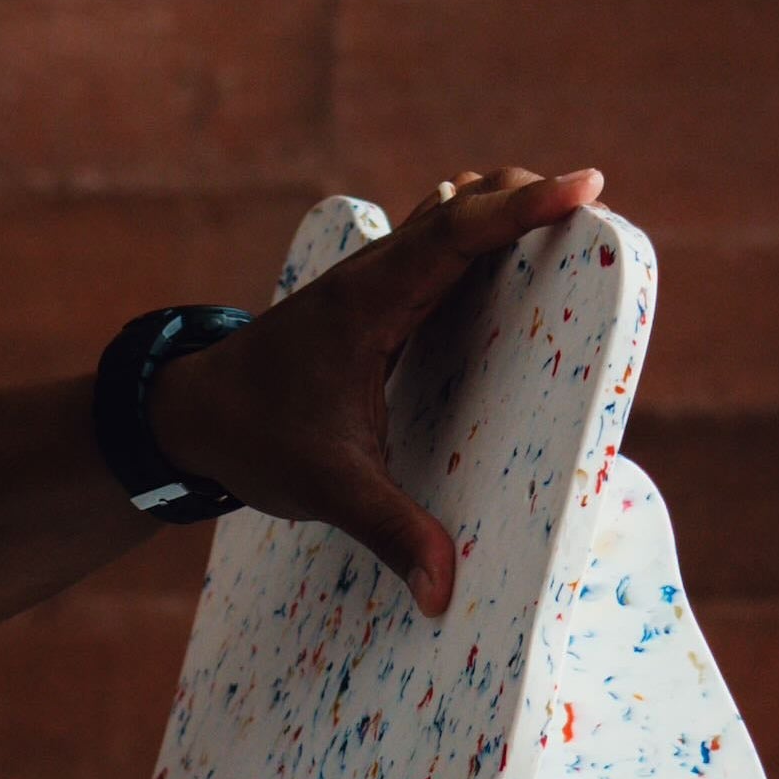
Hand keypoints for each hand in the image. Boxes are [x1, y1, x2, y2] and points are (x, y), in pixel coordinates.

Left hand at [143, 165, 604, 615]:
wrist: (189, 415)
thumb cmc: (253, 439)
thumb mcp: (326, 490)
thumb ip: (389, 533)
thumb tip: (443, 592)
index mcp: (367, 302)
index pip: (456, 233)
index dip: (523, 209)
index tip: (585, 187)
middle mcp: (373, 276)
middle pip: (463, 205)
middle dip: (526, 197)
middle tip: (588, 207)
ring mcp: (372, 282)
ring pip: (449, 216)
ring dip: (503, 209)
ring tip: (564, 219)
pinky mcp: (372, 302)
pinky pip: (436, 249)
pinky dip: (477, 238)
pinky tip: (507, 255)